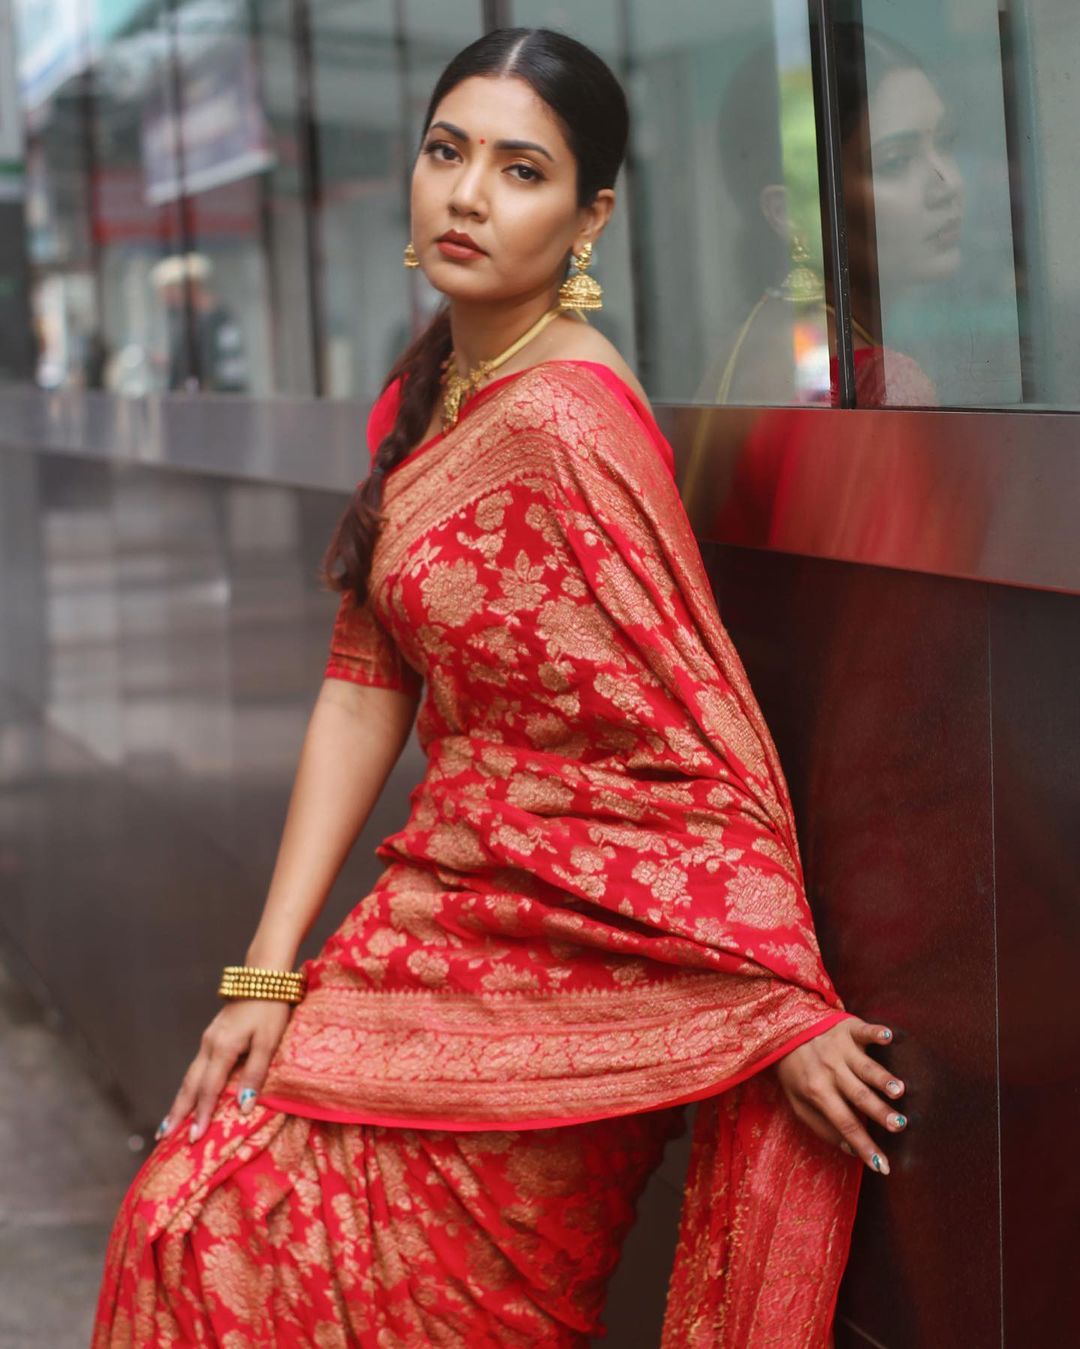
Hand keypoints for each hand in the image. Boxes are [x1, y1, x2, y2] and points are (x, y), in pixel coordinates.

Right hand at [154, 999, 292, 1143]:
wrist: (263, 977)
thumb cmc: (270, 1009)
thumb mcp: (268, 1041)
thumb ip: (255, 1072)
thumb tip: (243, 1106)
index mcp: (222, 1048)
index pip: (209, 1090)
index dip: (202, 1115)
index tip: (194, 1139)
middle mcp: (209, 1046)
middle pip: (189, 1085)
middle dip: (178, 1113)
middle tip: (164, 1139)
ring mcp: (208, 1040)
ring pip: (190, 1076)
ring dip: (180, 1102)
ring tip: (169, 1124)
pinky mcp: (212, 1036)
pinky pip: (196, 1067)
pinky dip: (189, 1087)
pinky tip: (189, 1096)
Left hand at [772, 1018, 906, 1173]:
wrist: (785, 1031)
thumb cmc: (797, 1073)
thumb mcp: (799, 1104)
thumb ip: (823, 1128)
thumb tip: (851, 1150)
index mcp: (818, 1092)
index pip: (845, 1123)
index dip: (864, 1145)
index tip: (884, 1165)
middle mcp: (829, 1070)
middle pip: (858, 1095)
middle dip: (879, 1110)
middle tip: (900, 1125)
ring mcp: (839, 1048)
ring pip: (865, 1066)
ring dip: (882, 1078)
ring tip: (899, 1090)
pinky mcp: (847, 1028)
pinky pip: (863, 1030)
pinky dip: (875, 1033)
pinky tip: (888, 1036)